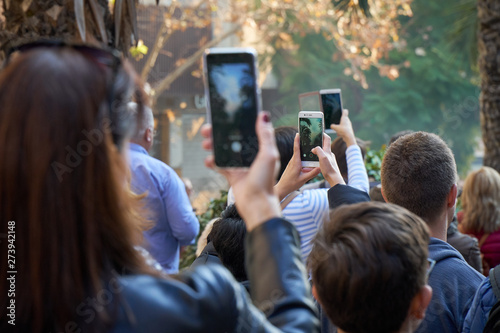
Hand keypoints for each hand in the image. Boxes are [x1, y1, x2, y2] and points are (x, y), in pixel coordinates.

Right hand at [201, 113, 280, 229]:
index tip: (224, 116)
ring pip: (223, 151)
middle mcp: (250, 155)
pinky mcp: (232, 175)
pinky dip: (212, 162)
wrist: (256, 203)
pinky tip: (208, 160)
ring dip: (213, 146)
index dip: (236, 123)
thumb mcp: (268, 154)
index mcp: (260, 148)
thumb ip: (265, 135)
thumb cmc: (265, 180)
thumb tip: (263, 115)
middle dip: (219, 133)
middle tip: (207, 130)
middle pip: (232, 139)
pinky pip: (219, 165)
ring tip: (205, 144)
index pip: (247, 131)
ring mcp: (240, 165)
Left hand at [275, 134, 320, 200]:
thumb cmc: (291, 184)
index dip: (297, 140)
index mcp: (295, 162)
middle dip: (302, 142)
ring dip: (303, 150)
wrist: (282, 189)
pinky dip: (302, 157)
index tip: (298, 133)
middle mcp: (293, 161)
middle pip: (298, 149)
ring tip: (310, 145)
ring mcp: (292, 163)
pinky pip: (298, 159)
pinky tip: (307, 159)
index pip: (296, 149)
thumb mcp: (303, 179)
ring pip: (298, 155)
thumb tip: (320, 167)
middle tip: (308, 136)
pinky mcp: (292, 166)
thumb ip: (312, 173)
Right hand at [312, 133, 345, 186]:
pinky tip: (315, 161)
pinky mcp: (328, 164)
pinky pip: (323, 158)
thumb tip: (314, 148)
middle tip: (312, 141)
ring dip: (318, 150)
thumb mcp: (322, 158)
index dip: (323, 134)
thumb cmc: (329, 169)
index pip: (327, 139)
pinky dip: (318, 157)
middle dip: (318, 142)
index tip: (318, 132)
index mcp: (328, 151)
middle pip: (324, 145)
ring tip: (311, 152)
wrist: (334, 179)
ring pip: (323, 152)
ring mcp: (329, 159)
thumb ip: (318, 151)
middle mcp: (330, 154)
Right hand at [330, 109, 355, 146]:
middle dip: (339, 120)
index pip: (345, 111)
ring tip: (337, 129)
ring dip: (340, 126)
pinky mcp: (348, 129)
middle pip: (343, 118)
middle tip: (335, 122)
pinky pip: (344, 129)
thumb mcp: (335, 128)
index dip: (342, 110)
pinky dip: (341, 131)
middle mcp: (347, 121)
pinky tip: (339, 134)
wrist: (349, 137)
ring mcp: (348, 125)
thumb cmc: (343, 131)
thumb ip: (332, 126)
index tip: (339, 111)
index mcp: (344, 118)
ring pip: (343, 124)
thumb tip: (331, 126)